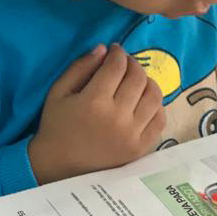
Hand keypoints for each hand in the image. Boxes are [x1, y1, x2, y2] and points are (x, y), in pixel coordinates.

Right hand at [28, 43, 165, 183]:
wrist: (60, 166)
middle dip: (132, 64)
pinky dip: (156, 105)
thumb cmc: (57, 126)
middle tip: (125, 63)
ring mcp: (132, 134)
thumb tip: (104, 49)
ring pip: (154, 96)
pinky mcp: (140, 148)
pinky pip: (159, 119)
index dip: (118, 53)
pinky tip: (144, 101)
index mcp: (94, 101)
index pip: (117, 66)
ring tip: (136, 81)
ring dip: (147, 82)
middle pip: (137, 78)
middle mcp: (117, 117)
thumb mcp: (58, 92)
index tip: (115, 50)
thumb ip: (80, 67)